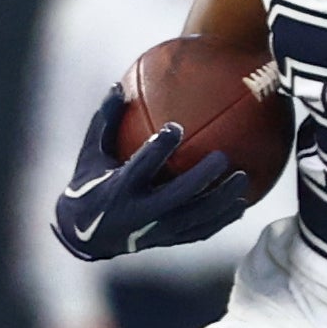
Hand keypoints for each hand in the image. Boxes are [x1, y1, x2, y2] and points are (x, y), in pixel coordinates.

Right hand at [53, 96, 249, 263]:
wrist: (83, 235)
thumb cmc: (90, 184)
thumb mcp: (91, 154)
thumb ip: (106, 122)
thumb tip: (118, 86)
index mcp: (117, 188)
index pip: (140, 166)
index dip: (159, 148)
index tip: (177, 126)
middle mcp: (137, 212)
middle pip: (176, 196)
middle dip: (201, 177)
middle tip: (223, 157)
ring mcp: (153, 231)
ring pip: (193, 217)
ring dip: (220, 199)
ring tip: (243, 179)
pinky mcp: (165, 241)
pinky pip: (198, 232)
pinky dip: (221, 220)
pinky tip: (241, 205)